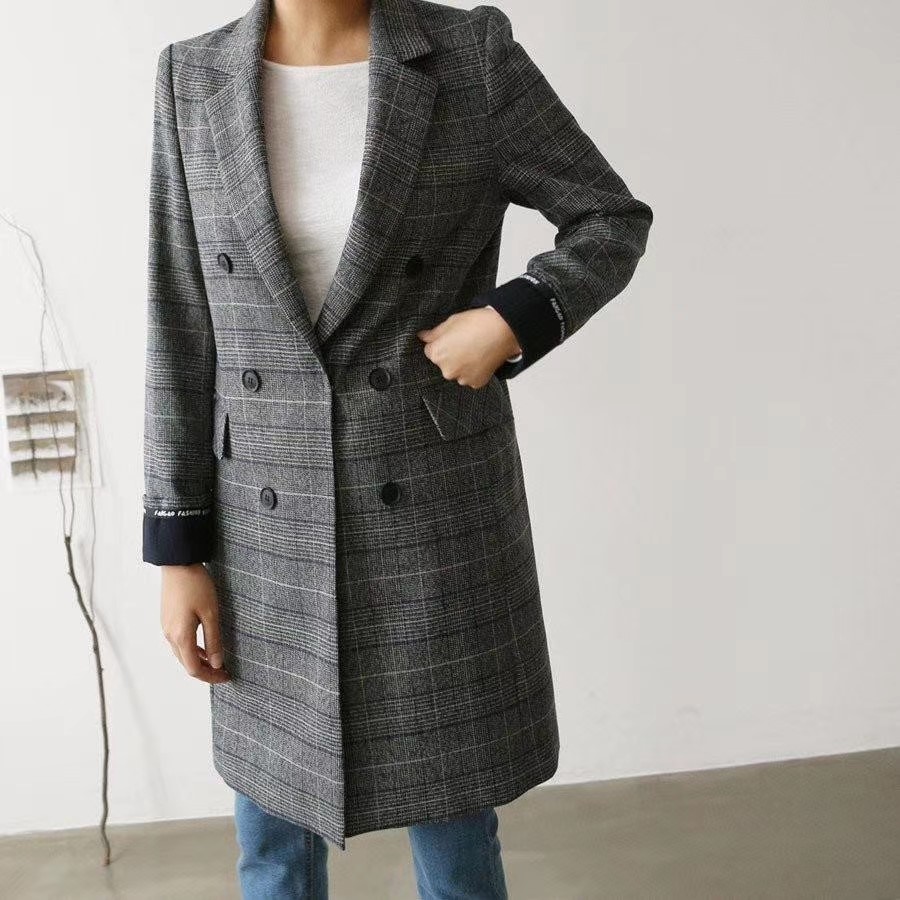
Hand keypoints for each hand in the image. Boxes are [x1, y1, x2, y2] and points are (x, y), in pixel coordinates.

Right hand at [160, 563, 229, 683]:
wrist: (177, 564)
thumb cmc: (196, 585)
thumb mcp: (211, 613)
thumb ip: (214, 640)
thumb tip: (217, 664)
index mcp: (181, 636)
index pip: (194, 668)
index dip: (210, 677)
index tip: (226, 677)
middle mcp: (170, 636)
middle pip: (187, 664)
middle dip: (205, 672)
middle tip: (224, 672)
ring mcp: (167, 628)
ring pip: (182, 654)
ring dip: (199, 661)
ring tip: (217, 661)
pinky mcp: (168, 620)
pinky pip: (179, 643)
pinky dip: (192, 650)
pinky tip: (205, 646)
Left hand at [416, 308, 521, 388]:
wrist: (503, 331)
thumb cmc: (478, 324)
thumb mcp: (451, 322)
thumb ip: (434, 333)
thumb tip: (422, 336)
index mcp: (437, 354)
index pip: (430, 351)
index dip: (441, 343)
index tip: (452, 338)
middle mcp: (447, 370)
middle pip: (444, 364)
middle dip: (451, 355)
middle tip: (466, 343)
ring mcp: (462, 378)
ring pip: (458, 372)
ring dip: (463, 364)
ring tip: (475, 350)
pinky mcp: (476, 383)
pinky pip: (471, 377)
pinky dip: (474, 370)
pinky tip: (481, 358)